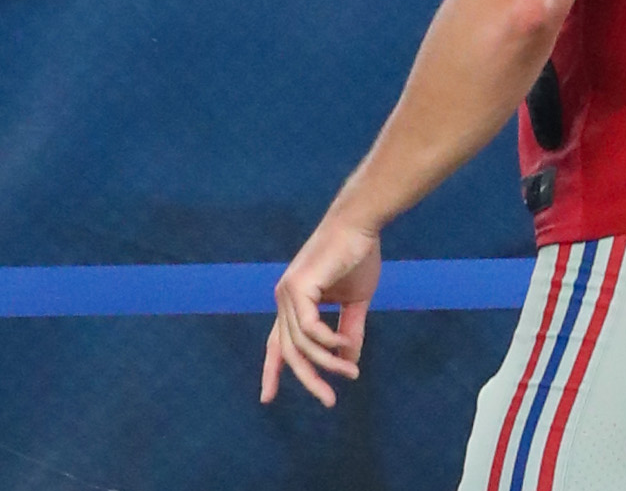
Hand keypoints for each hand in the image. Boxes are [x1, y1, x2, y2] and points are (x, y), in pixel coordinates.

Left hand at [261, 208, 379, 410]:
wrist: (360, 225)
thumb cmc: (356, 257)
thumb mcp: (354, 303)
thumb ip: (349, 333)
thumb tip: (347, 364)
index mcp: (293, 302)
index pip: (277, 343)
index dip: (272, 371)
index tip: (266, 399)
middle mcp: (285, 298)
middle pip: (289, 352)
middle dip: (308, 380)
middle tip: (329, 401)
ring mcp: (288, 291)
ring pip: (302, 345)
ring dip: (328, 363)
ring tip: (351, 372)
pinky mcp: (299, 285)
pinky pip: (310, 329)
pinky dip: (329, 341)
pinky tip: (345, 342)